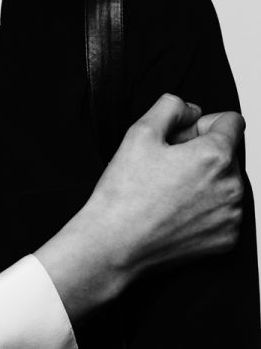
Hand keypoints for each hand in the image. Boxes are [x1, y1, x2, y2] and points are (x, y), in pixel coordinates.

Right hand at [34, 93, 244, 321]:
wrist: (116, 243)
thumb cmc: (126, 191)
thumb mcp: (141, 131)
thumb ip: (172, 106)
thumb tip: (192, 111)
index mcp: (216, 156)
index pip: (232, 122)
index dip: (203, 122)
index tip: (181, 136)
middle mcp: (233, 187)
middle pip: (228, 152)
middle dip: (202, 150)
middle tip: (166, 163)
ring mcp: (232, 217)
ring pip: (226, 181)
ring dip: (205, 178)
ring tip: (168, 188)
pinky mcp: (226, 240)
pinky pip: (224, 210)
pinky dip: (206, 205)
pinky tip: (175, 208)